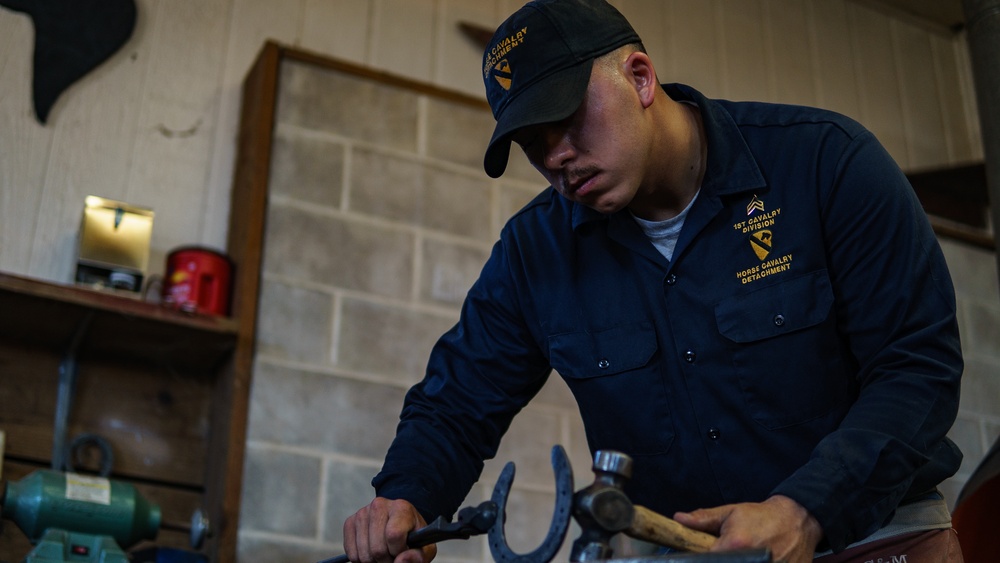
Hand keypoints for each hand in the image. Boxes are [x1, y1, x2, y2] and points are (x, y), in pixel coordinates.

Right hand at [343, 497, 436, 562]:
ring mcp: (362, 513)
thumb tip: (400, 562)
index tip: (403, 550)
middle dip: (387, 560)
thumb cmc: (414, 538)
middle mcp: (379, 505)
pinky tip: (372, 551)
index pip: (394, 535)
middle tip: (393, 556)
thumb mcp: (424, 548)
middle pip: (377, 548)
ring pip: (364, 553)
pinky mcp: (350, 522)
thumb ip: (417, 556)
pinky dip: (361, 559)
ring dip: (374, 561)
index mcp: (401, 507)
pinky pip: (352, 553)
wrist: (401, 525)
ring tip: (384, 553)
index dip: (398, 551)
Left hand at [672, 495, 822, 562]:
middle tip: (732, 551)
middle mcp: (751, 561)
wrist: (797, 520)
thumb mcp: (731, 512)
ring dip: (740, 561)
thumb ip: (704, 519)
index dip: (702, 558)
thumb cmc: (762, 516)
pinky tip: (759, 557)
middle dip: (723, 559)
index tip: (705, 554)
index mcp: (734, 545)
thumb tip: (678, 519)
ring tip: (746, 554)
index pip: (706, 560)